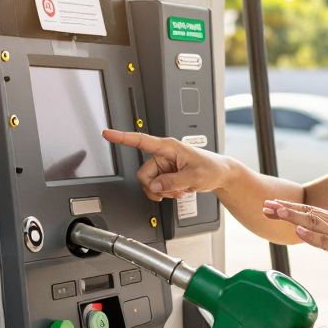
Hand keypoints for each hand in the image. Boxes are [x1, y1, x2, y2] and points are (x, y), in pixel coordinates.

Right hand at [102, 128, 230, 201]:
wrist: (220, 174)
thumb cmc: (211, 168)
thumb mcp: (194, 177)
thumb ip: (172, 182)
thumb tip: (155, 187)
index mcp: (168, 147)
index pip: (141, 140)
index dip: (122, 137)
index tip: (107, 134)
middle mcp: (163, 155)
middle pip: (144, 175)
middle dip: (156, 188)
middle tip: (172, 190)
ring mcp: (164, 166)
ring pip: (150, 184)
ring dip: (164, 192)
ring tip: (180, 189)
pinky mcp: (166, 174)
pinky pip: (157, 188)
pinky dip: (167, 193)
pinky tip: (179, 190)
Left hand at [262, 199, 327, 279]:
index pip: (310, 210)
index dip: (290, 207)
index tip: (273, 204)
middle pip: (307, 213)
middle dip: (285, 209)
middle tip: (265, 205)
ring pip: (313, 223)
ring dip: (293, 217)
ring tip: (276, 211)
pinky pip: (325, 242)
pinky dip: (311, 236)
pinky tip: (298, 232)